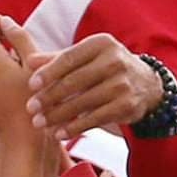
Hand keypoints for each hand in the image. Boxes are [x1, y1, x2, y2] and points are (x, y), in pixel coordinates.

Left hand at [23, 33, 161, 141]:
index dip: (48, 72)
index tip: (31, 85)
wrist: (147, 84)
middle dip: (49, 96)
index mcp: (101, 44)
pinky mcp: (127, 105)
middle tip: (30, 108)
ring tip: (39, 122)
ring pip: (83, 102)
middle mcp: (114, 61)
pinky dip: (75, 128)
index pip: (69, 58)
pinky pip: (95, 119)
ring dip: (58, 115)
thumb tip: (29, 61)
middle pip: (74, 81)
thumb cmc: (105, 67)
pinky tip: (59, 133)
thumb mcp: (86, 56)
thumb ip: (58, 58)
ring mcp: (122, 84)